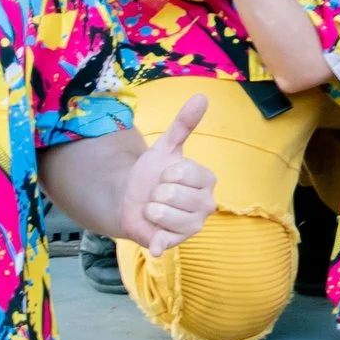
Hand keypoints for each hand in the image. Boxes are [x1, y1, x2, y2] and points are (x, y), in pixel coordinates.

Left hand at [117, 95, 217, 256]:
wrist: (132, 199)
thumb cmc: (153, 174)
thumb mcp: (165, 148)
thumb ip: (184, 124)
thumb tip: (201, 96)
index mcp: (207, 180)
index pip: (182, 173)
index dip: (165, 173)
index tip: (166, 175)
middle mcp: (206, 205)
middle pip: (170, 194)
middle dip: (155, 192)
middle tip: (158, 194)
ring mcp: (194, 226)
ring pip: (163, 214)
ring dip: (150, 209)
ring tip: (155, 208)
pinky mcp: (178, 243)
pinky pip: (163, 240)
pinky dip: (156, 242)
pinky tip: (155, 239)